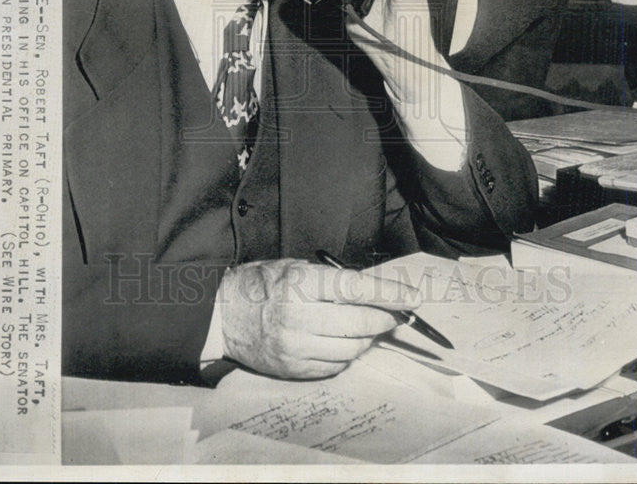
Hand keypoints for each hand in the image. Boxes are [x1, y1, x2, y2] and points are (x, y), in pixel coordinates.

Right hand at [219, 258, 420, 379]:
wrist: (223, 316)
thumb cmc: (261, 285)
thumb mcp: (294, 267)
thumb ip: (332, 279)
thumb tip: (374, 291)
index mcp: (299, 284)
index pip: (355, 289)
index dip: (389, 294)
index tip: (413, 297)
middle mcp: (297, 317)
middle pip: (359, 322)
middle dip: (385, 318)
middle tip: (395, 313)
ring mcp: (295, 347)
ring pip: (352, 348)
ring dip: (367, 338)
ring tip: (366, 325)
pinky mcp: (293, 369)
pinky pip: (335, 366)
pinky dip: (347, 354)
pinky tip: (341, 341)